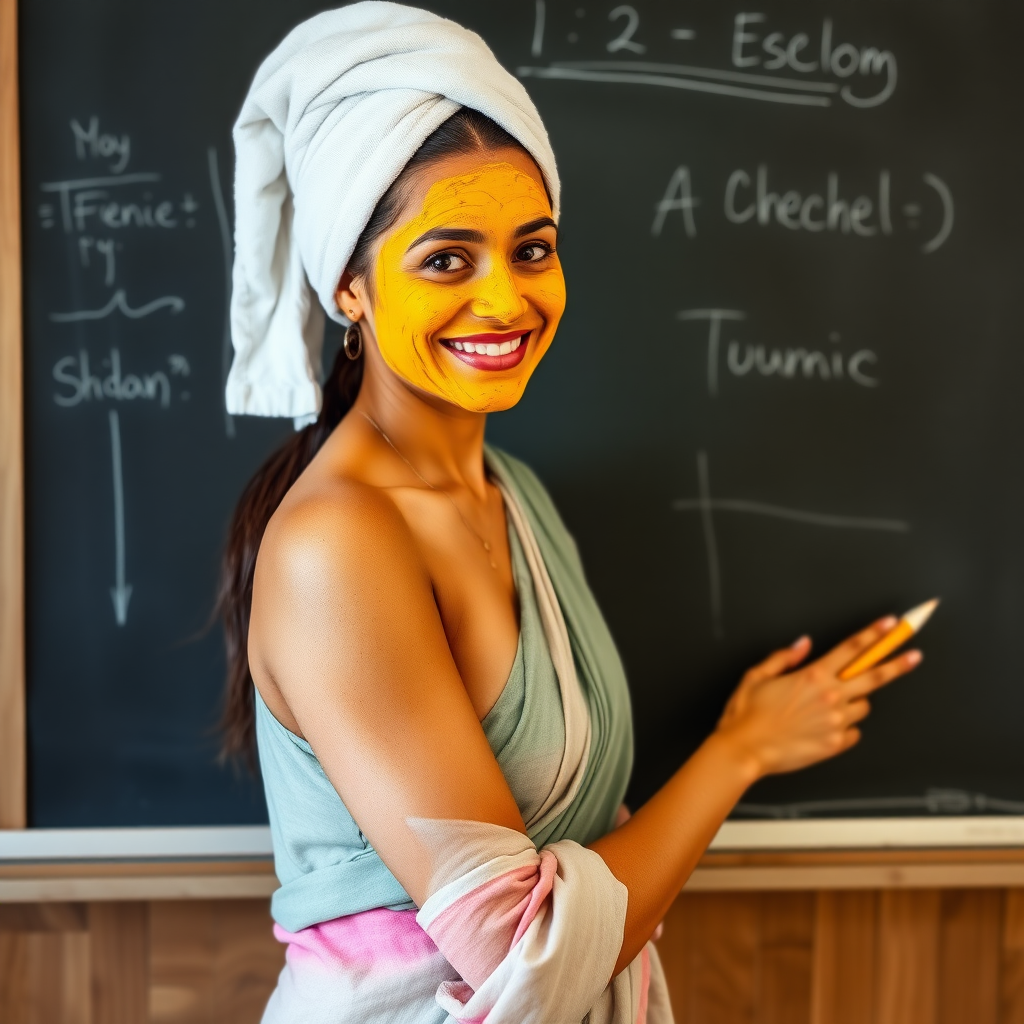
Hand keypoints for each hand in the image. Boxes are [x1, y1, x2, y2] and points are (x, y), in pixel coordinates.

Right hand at [714, 618, 921, 780]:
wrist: (745, 750)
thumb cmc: (747, 714)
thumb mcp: (757, 676)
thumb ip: (783, 657)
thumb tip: (803, 643)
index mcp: (813, 676)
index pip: (851, 649)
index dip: (873, 634)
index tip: (889, 625)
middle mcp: (830, 697)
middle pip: (874, 676)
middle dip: (897, 664)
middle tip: (914, 656)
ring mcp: (836, 722)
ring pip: (863, 706)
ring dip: (856, 701)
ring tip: (833, 705)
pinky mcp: (835, 744)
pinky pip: (854, 732)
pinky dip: (846, 727)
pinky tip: (828, 727)